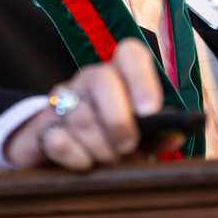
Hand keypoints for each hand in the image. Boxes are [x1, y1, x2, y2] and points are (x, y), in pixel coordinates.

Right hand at [4, 39, 163, 169]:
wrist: (67, 158)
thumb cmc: (114, 142)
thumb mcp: (141, 137)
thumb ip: (158, 135)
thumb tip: (176, 134)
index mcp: (120, 74)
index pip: (130, 53)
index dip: (142, 80)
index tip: (150, 112)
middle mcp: (90, 79)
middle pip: (102, 80)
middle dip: (119, 120)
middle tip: (128, 146)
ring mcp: (63, 99)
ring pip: (81, 115)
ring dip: (100, 146)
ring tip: (110, 161)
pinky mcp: (42, 126)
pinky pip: (58, 139)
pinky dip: (76, 157)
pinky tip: (85, 164)